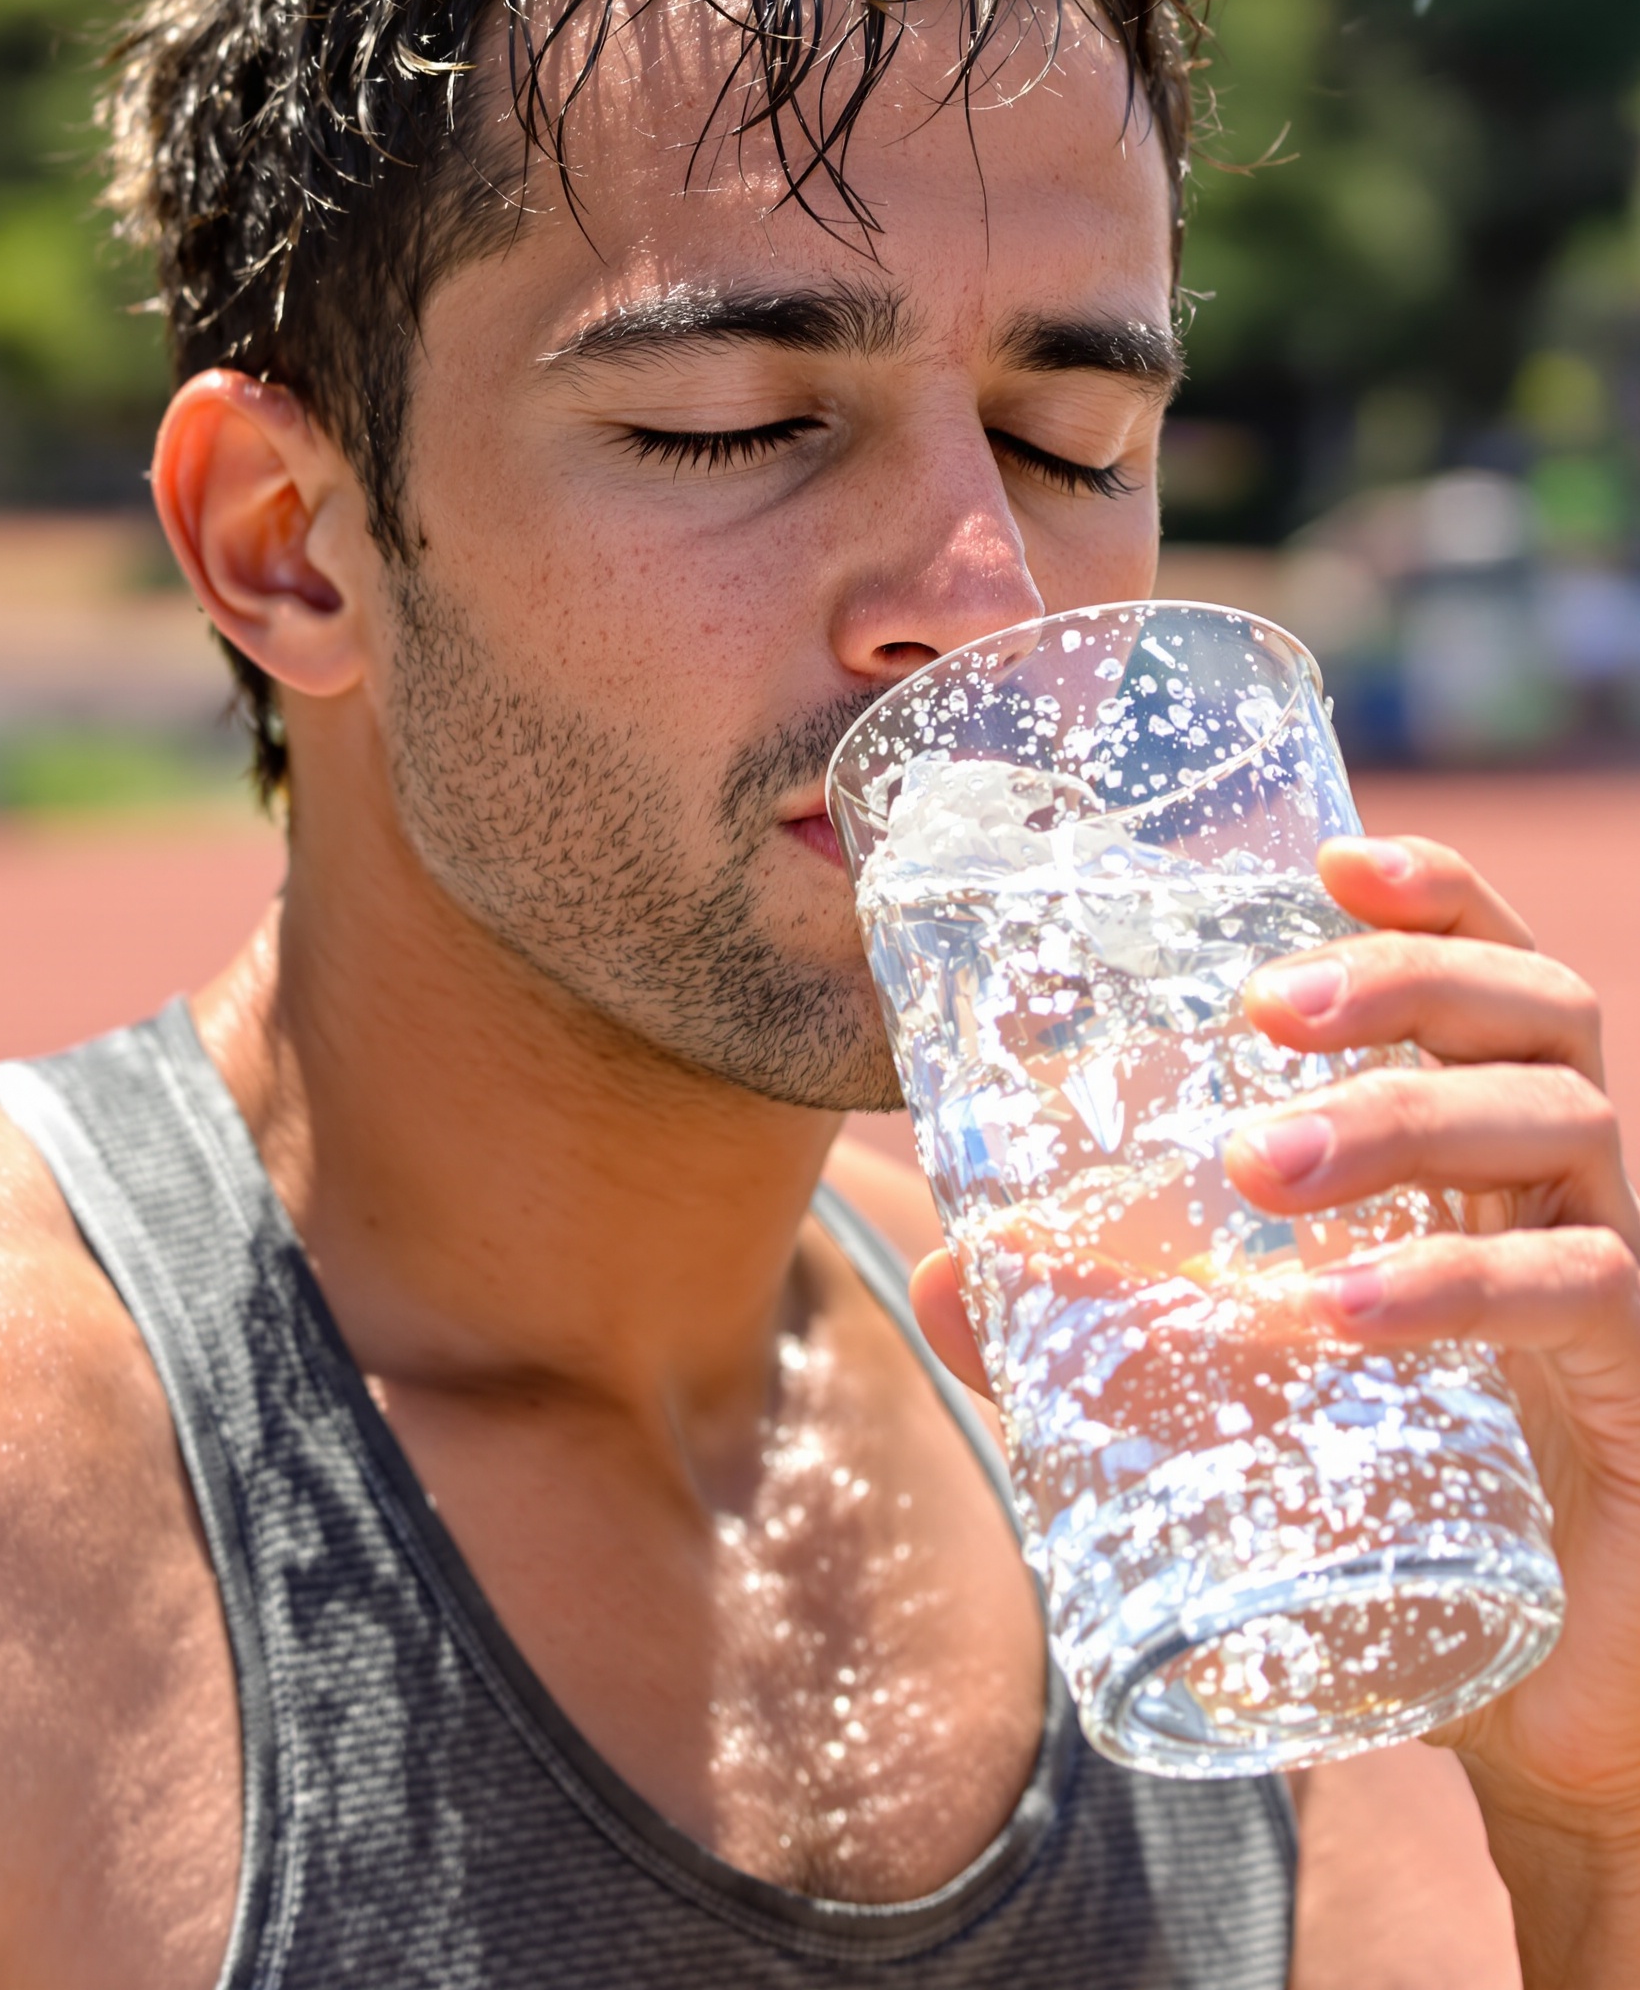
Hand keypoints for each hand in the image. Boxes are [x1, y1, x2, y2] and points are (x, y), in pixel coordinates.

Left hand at [912, 831, 1639, 1983]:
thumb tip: (950, 1275)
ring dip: (1402, 1118)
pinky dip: (1457, 1282)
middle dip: (1402, 979)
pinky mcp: (1634, 1380)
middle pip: (1534, 1011)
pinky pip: (1576, 1288)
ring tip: (1261, 1166)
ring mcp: (1610, 1270)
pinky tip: (1344, 1309)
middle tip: (1263, 1007)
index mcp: (1478, 1142)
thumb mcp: (1225, 1375)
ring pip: (1557, 1123)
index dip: (1436, 895)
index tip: (1334, 856)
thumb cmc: (1377, 1472)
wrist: (1514, 1664)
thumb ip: (1096, 1323)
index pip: (1489, 971)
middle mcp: (1559, 1182)